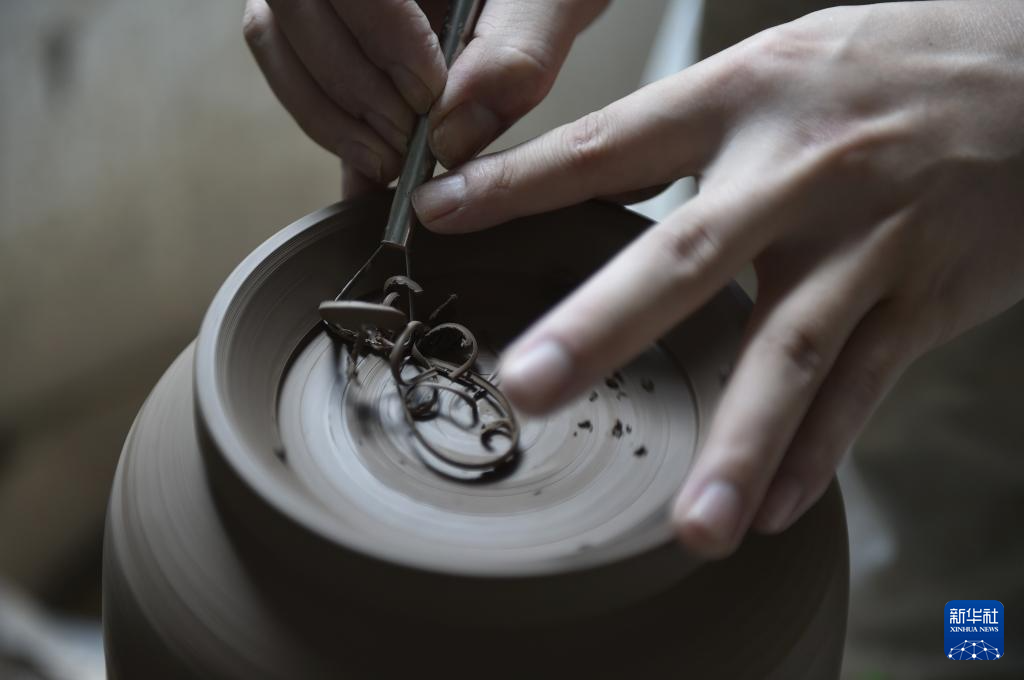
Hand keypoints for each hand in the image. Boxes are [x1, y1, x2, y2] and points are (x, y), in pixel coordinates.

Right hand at [243, 0, 607, 196]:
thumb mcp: (548, 6)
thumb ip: (514, 57)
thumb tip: (449, 136)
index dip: (381, 34)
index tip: (429, 94)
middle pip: (292, 7)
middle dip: (352, 86)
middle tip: (409, 143)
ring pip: (273, 39)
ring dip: (330, 115)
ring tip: (392, 161)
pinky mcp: (316, 29)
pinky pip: (288, 71)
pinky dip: (329, 128)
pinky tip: (375, 167)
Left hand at [411, 1, 1023, 556]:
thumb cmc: (889, 68)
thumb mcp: (781, 66)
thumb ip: (691, 133)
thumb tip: (597, 185)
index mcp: (746, 97)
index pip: (610, 146)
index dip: (521, 184)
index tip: (440, 217)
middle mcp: (798, 170)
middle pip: (684, 256)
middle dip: (600, 326)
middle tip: (524, 388)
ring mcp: (867, 239)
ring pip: (788, 350)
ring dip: (738, 444)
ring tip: (691, 525)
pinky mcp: (929, 293)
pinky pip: (866, 385)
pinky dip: (820, 451)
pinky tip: (776, 510)